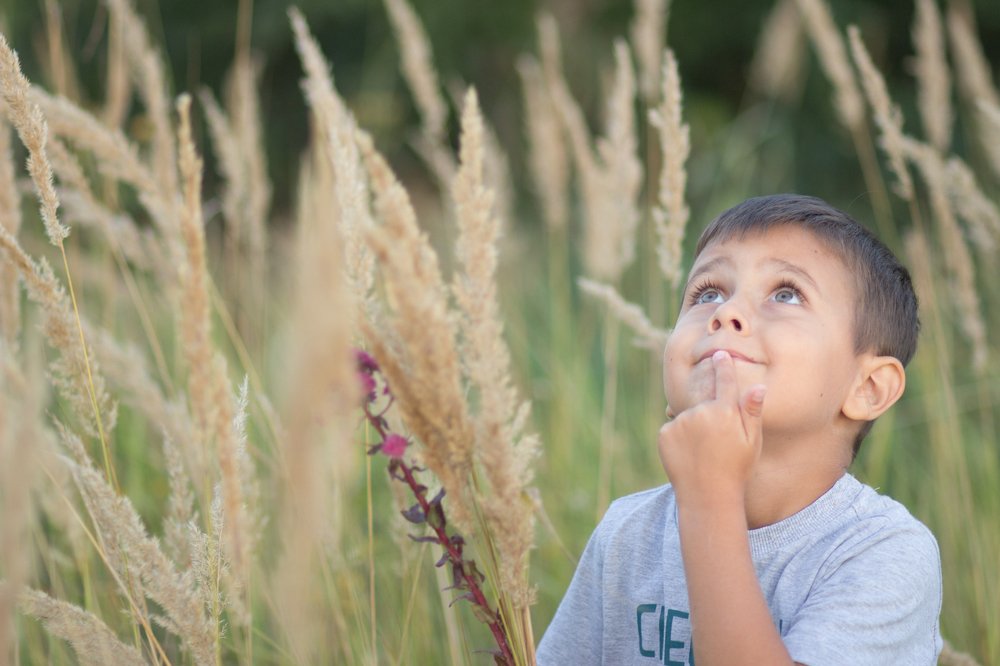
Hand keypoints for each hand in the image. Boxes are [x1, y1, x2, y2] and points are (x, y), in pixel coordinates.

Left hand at [658, 350, 766, 506]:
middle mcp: (700, 412)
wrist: (707, 495)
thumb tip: (758, 386)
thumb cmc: (736, 469)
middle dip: (710, 412)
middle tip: (717, 441)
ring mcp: (680, 423)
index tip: (719, 354)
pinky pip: (674, 429)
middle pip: (704, 401)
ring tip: (705, 451)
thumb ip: (752, 412)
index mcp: (724, 411)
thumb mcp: (752, 441)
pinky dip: (680, 437)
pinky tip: (690, 455)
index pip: (724, 380)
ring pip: (688, 417)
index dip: (722, 365)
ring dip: (695, 427)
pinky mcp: (665, 434)